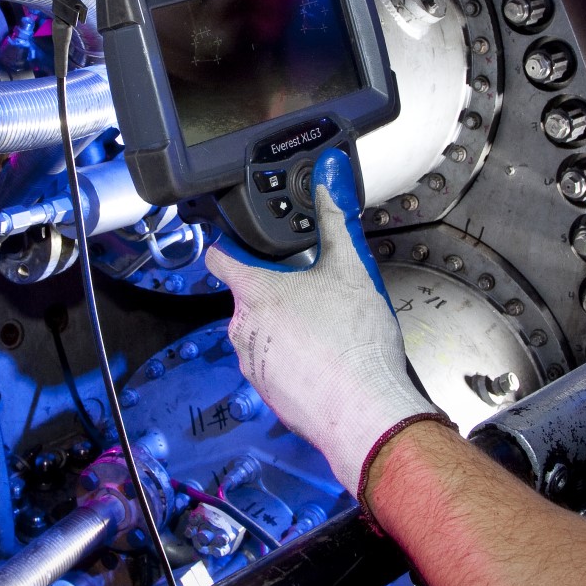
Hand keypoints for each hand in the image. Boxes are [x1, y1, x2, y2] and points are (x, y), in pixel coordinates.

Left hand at [205, 148, 445, 498]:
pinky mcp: (266, 393)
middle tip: (314, 291)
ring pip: (261, 331)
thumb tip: (330, 174)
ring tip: (326, 328)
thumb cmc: (356, 344)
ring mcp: (251, 363)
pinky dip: (292, 358)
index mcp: (255, 292)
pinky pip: (272, 363)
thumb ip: (336, 216)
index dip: (230, 242)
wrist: (366, 412)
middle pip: (249, 296)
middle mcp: (242, 328)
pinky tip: (325, 358)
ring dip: (285, 326)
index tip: (241, 240)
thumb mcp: (351, 266)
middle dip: (277, 290)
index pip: (220, 256)